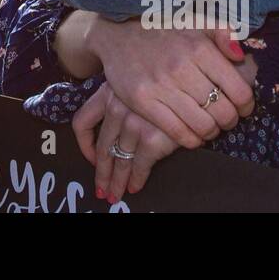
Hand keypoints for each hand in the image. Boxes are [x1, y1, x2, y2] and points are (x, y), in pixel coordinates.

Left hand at [73, 83, 178, 202]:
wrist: (196, 86)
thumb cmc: (165, 85)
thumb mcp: (136, 85)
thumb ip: (121, 103)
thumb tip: (112, 136)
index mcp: (107, 92)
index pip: (82, 122)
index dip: (84, 145)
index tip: (91, 158)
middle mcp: (117, 107)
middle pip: (102, 147)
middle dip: (102, 173)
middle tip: (102, 188)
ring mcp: (133, 123)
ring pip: (119, 160)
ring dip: (117, 181)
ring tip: (116, 194)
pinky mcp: (152, 139)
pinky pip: (139, 166)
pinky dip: (136, 180)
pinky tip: (135, 187)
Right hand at [79, 15, 253, 149]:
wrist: (118, 32)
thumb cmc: (164, 29)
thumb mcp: (196, 21)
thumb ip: (223, 33)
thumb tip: (240, 55)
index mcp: (199, 49)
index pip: (238, 90)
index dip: (246, 104)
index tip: (243, 106)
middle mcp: (181, 67)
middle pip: (222, 111)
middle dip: (230, 120)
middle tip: (226, 118)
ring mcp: (160, 86)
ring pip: (202, 125)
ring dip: (211, 131)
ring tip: (209, 126)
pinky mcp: (142, 101)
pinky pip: (177, 131)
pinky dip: (191, 139)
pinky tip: (192, 134)